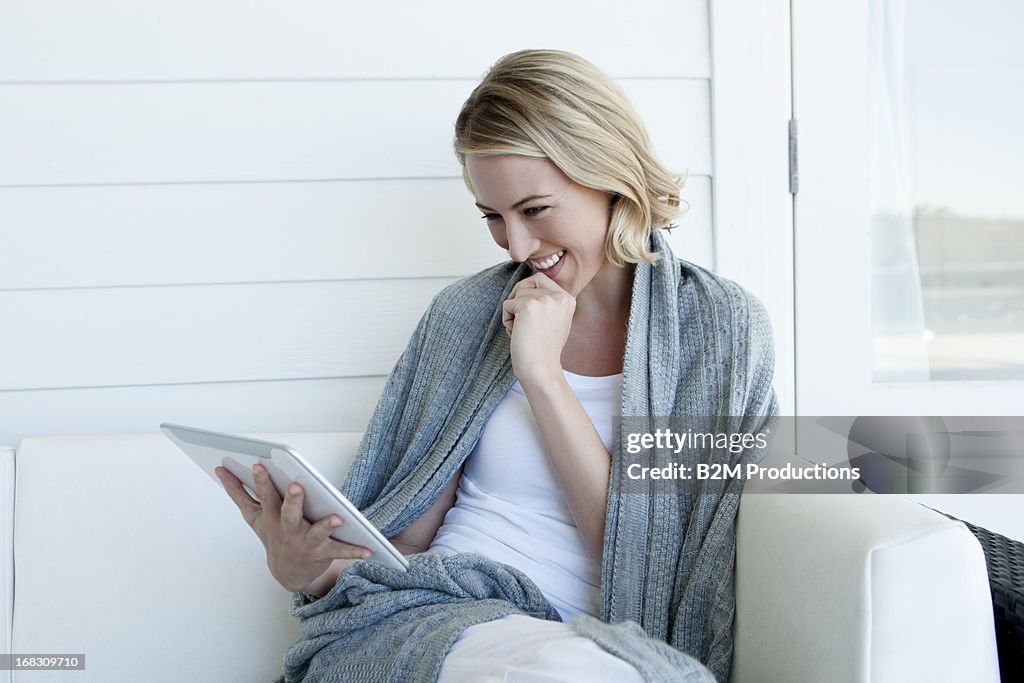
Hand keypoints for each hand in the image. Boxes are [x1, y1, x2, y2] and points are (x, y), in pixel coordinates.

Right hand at [215, 464, 371, 593]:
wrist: (288, 572)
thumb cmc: (273, 534)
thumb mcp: (253, 516)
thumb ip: (237, 492)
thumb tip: (219, 468)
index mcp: (272, 517)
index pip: (266, 496)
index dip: (262, 481)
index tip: (260, 465)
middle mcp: (288, 530)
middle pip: (289, 513)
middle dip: (293, 500)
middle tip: (297, 486)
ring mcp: (306, 543)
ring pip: (317, 533)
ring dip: (327, 526)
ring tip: (338, 518)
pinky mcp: (324, 553)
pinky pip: (341, 551)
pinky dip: (355, 551)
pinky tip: (369, 549)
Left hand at [502, 273, 574, 385]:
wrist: (541, 369)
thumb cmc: (543, 349)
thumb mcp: (554, 319)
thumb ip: (547, 301)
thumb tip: (525, 286)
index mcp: (568, 298)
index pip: (541, 279)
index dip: (528, 293)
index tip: (530, 316)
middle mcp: (559, 296)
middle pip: (528, 282)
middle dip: (519, 297)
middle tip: (520, 319)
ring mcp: (544, 299)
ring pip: (516, 294)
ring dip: (513, 312)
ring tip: (523, 331)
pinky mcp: (528, 306)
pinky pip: (507, 304)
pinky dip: (507, 319)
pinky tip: (517, 333)